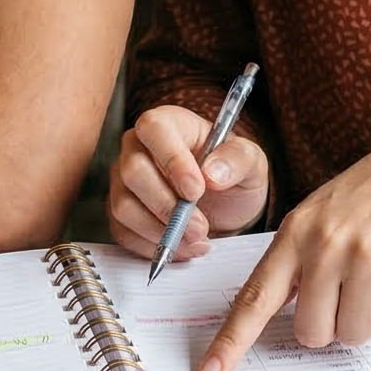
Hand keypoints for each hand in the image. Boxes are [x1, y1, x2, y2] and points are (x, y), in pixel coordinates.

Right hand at [108, 104, 269, 262]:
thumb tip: (214, 172)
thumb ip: (239, 159)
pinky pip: (124, 232)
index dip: (172, 160)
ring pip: (124, 206)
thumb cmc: (233, 174)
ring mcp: (124, 181)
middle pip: (133, 171)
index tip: (196, 190)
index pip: (154, 129)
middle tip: (200, 227)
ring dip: (161, 231)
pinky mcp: (120, 212)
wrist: (227, 206)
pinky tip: (181, 247)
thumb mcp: (251, 162)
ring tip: (196, 239)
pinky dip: (153, 246)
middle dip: (168, 207)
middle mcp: (137, 147)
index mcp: (168, 123)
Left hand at [197, 122, 370, 370]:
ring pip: (354, 334)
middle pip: (313, 333)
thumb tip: (277, 318)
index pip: (254, 298)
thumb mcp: (321, 214)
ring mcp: (366, 256)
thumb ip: (297, 260)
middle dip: (333, 324)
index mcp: (295, 233)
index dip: (231, 341)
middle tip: (353, 290)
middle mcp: (325, 245)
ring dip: (369, 317)